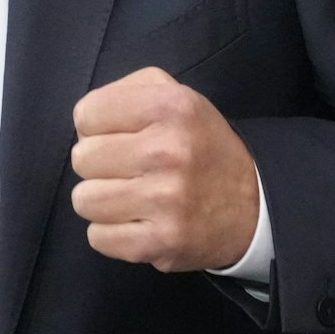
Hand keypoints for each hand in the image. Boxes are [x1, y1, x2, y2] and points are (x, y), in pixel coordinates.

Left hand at [70, 66, 259, 272]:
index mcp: (170, 106)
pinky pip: (97, 237)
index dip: (96, 126)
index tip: (118, 136)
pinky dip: (111, 231)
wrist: (253, 203)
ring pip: (84, 200)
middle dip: (99, 164)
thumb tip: (84, 120)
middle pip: (82, 158)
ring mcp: (164, 200)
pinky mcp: (160, 242)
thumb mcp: (177, 96)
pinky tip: (137, 220)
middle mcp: (167, 150)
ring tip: (130, 195)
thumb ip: (127, 91)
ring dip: (102, 200)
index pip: (87, 114)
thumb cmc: (201, 145)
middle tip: (127, 168)